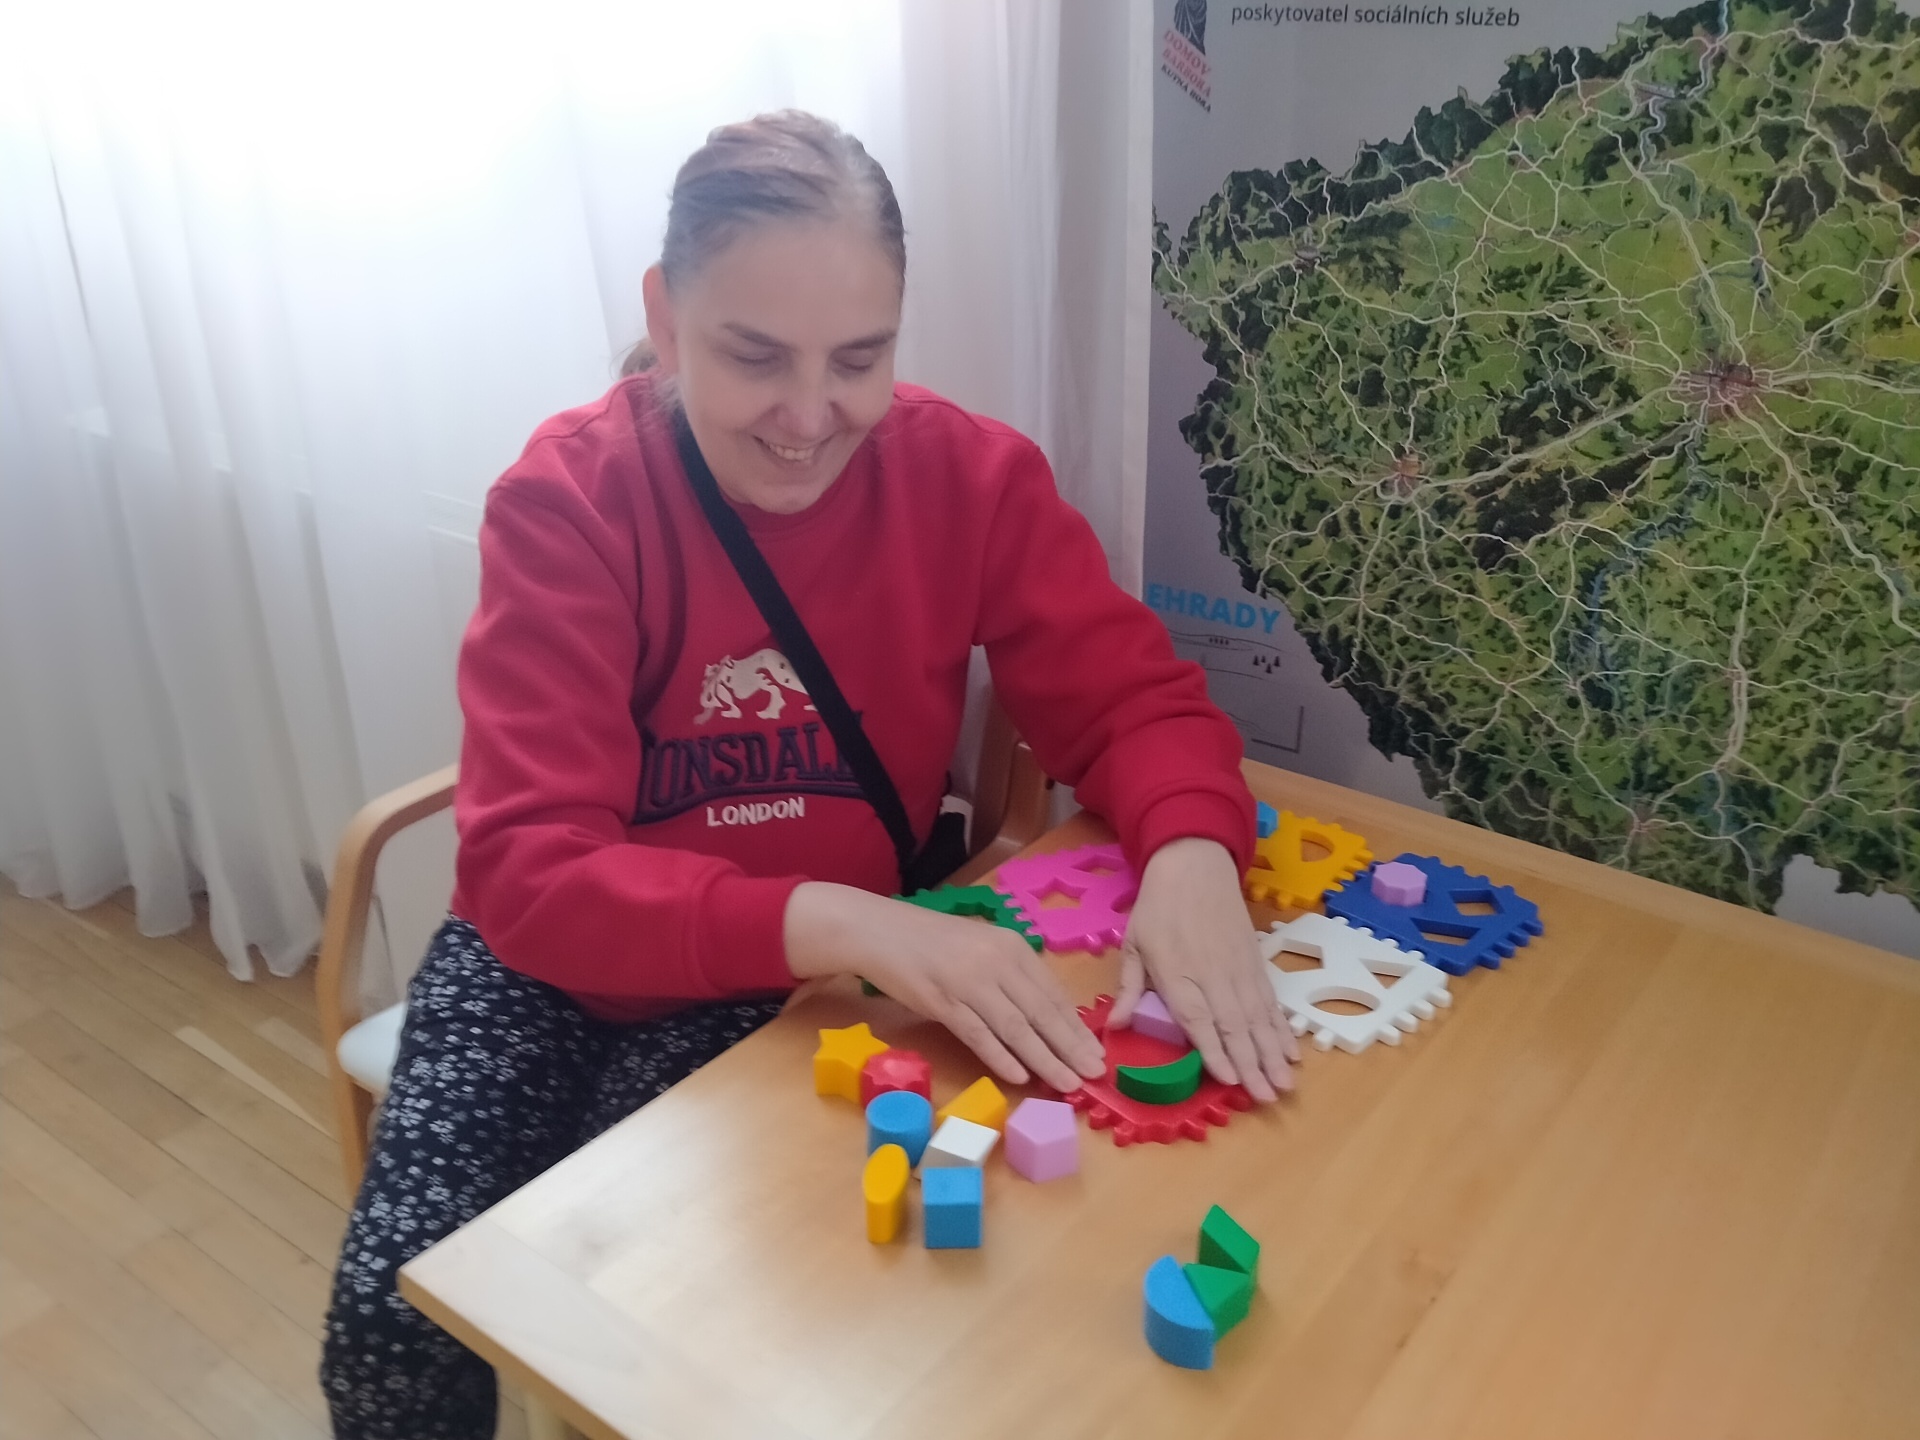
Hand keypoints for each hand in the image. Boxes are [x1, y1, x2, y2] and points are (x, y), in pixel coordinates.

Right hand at [784, 882, 1106, 1092]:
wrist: (879, 931)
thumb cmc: (931, 943)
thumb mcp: (980, 948)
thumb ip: (1010, 974)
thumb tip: (1044, 1014)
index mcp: (1011, 946)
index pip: (1052, 993)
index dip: (1076, 1026)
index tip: (1096, 1051)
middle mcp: (996, 961)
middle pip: (1041, 1011)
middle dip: (1071, 1046)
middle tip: (1095, 1073)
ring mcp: (969, 980)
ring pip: (1016, 1027)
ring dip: (1045, 1058)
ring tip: (1068, 1083)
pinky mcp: (942, 999)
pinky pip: (978, 1033)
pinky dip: (1001, 1057)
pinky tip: (1021, 1076)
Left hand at [1111, 836, 1296, 1100]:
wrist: (1195, 865)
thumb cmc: (1157, 908)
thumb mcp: (1134, 944)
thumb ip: (1128, 987)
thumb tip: (1115, 1027)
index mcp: (1177, 972)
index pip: (1197, 1017)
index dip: (1214, 1050)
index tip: (1228, 1080)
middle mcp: (1213, 974)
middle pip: (1235, 1025)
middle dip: (1252, 1064)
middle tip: (1266, 1098)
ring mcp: (1239, 970)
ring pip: (1258, 1017)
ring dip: (1273, 1053)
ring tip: (1285, 1084)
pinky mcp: (1256, 964)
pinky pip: (1271, 1002)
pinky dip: (1281, 1029)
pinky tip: (1291, 1052)